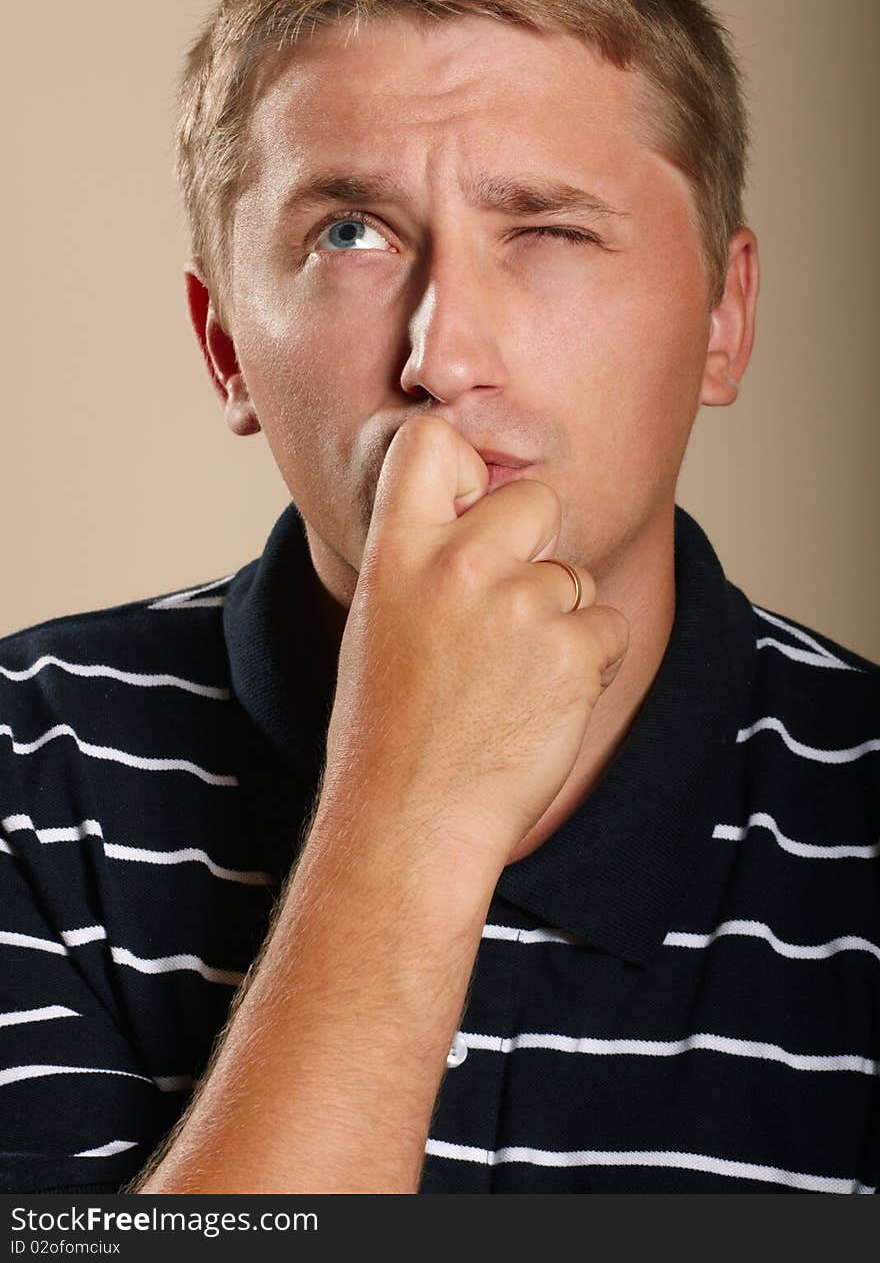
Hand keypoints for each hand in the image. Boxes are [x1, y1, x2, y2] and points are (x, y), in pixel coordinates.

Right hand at [317, 414, 629, 875]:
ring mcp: (521, 604)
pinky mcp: (573, 650)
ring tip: (506, 683)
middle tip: (500, 617)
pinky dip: (589, 664)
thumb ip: (426, 556)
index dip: (466, 464)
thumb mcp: (378, 619)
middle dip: (535, 547)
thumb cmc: (388, 729)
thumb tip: (481, 509)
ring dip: (560, 622)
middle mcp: (461, 562)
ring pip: (576, 577)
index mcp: (398, 549)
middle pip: (538, 499)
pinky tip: (539, 703)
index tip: (468, 507)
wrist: (410, 823)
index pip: (433, 439)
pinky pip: (609, 626)